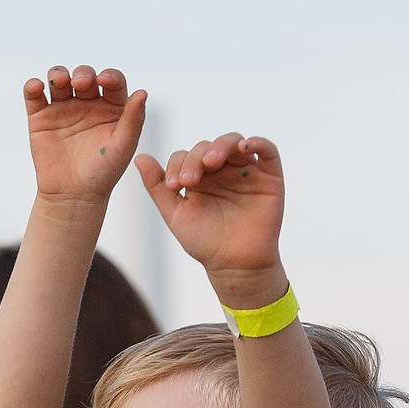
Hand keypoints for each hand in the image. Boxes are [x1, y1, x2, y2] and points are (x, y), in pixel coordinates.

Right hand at [24, 65, 146, 206]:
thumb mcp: (123, 146)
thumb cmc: (103, 172)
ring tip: (59, 81)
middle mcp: (88, 103)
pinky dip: (33, 87)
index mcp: (111, 107)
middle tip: (80, 83)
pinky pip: (35, 96)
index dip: (109, 76)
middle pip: (85, 76)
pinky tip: (36, 86)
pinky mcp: (41, 117)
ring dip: (58, 74)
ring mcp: (63, 108)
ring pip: (59, 80)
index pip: (113, 81)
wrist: (73, 195)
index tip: (104, 81)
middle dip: (83, 74)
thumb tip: (143, 92)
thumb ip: (134, 119)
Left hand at [134, 134, 287, 306]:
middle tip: (189, 180)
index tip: (173, 185)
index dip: (177, 164)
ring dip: (220, 146)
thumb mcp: (175, 214)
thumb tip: (140, 157)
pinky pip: (267, 151)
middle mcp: (222, 170)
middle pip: (207, 147)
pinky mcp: (269, 177)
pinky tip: (244, 146)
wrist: (234, 265)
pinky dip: (258, 142)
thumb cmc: (205, 242)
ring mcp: (245, 171)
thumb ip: (157, 187)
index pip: (186, 156)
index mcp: (199, 177)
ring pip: (234, 143)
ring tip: (210, 162)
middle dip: (195, 158)